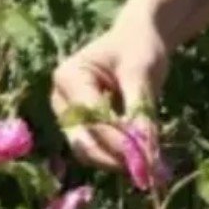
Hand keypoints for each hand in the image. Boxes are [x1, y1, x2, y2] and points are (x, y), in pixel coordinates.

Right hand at [49, 19, 169, 174]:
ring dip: (116, 161)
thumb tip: (147, 153)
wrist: (138, 39)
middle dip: (113, 156)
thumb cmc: (138, 47)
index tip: (147, 157)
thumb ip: (140, 111)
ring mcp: (68, 115)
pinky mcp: (81, 126)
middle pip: (82, 141)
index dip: (117, 141)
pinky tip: (142, 157)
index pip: (91, 119)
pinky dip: (117, 156)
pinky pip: (96, 148)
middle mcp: (61, 99)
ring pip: (87, 150)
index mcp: (69, 77)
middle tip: (147, 168)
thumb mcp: (142, 73)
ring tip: (148, 165)